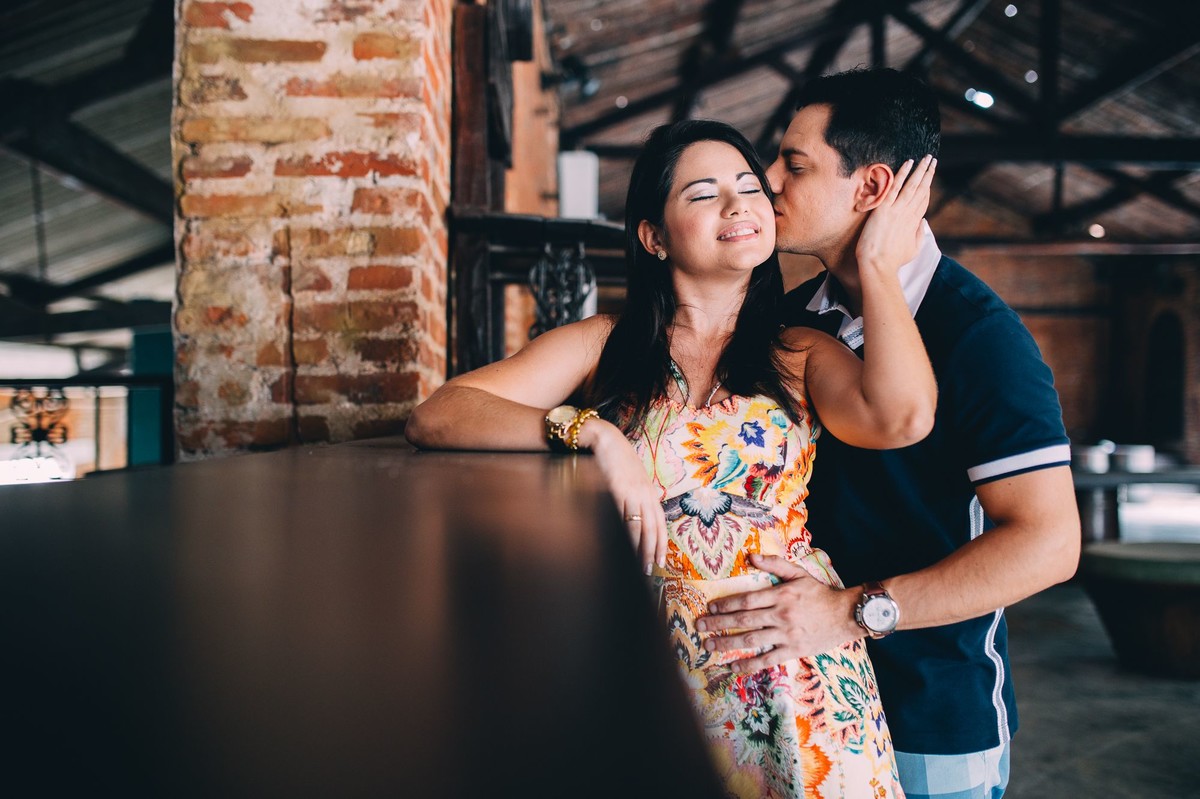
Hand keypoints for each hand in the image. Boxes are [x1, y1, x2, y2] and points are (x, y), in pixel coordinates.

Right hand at [579, 418, 667, 574]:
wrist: (606, 439)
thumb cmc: (617, 460)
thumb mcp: (633, 479)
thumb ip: (637, 497)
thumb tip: (636, 518)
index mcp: (650, 492)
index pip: (660, 523)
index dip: (661, 543)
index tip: (661, 560)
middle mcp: (645, 493)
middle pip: (652, 528)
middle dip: (651, 551)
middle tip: (649, 570)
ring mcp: (632, 491)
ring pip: (638, 525)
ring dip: (637, 547)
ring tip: (636, 564)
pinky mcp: (617, 488)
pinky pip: (621, 515)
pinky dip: (622, 531)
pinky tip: (621, 544)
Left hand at [694, 554, 860, 670]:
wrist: (847, 615)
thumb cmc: (821, 593)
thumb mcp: (799, 573)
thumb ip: (775, 564)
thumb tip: (751, 557)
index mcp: (781, 595)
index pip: (747, 600)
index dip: (726, 604)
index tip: (710, 608)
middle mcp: (781, 615)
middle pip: (743, 620)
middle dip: (718, 624)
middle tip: (699, 627)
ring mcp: (787, 635)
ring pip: (752, 640)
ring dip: (727, 644)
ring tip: (709, 646)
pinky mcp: (794, 650)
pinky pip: (767, 659)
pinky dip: (749, 664)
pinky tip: (733, 667)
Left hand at [856, 154, 935, 273]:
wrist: (878, 265)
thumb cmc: (892, 261)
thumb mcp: (912, 249)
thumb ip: (919, 234)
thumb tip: (923, 222)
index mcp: (914, 223)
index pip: (924, 201)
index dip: (928, 187)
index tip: (931, 176)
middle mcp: (908, 214)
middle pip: (922, 189)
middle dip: (928, 173)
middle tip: (933, 160)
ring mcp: (897, 210)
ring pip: (912, 185)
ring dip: (920, 170)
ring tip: (926, 158)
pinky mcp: (884, 209)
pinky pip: (895, 187)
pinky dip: (902, 174)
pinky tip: (908, 163)